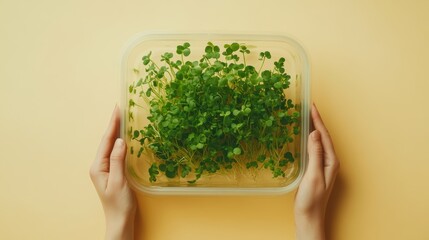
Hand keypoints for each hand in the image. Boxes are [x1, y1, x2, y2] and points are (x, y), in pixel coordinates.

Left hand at [90, 106, 135, 239]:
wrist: (120, 220)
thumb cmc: (119, 204)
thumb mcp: (119, 181)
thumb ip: (118, 160)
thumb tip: (120, 140)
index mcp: (98, 166)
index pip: (106, 141)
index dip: (112, 124)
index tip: (117, 109)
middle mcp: (99, 165)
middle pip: (107, 140)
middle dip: (114, 124)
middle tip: (120, 108)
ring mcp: (105, 168)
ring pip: (111, 145)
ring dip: (117, 131)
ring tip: (123, 117)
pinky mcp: (113, 171)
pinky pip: (116, 152)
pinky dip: (120, 141)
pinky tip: (126, 136)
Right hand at [294, 104, 339, 239]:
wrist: (308, 216)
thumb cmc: (311, 199)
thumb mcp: (313, 175)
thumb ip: (315, 154)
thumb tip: (314, 134)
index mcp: (331, 161)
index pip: (324, 136)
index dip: (318, 120)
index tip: (312, 107)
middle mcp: (329, 161)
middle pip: (323, 136)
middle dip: (317, 121)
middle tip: (309, 107)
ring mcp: (323, 165)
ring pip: (318, 142)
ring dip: (313, 128)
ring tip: (306, 117)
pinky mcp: (315, 169)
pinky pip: (313, 148)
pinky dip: (308, 139)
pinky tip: (303, 136)